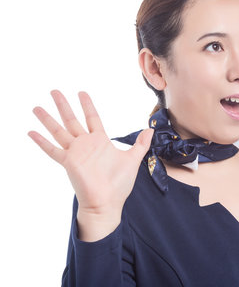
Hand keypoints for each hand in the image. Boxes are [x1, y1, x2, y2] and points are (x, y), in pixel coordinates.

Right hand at [28, 90, 152, 239]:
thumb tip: (150, 130)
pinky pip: (52, 150)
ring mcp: (76, 153)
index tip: (81, 92)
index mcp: (100, 142)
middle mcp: (86, 145)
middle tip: (54, 91)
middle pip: (72, 120)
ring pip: (59, 131)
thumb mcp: (133, 159)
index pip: (92, 118)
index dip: (87, 105)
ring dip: (48, 119)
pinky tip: (31, 132)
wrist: (108, 203)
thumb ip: (141, 144)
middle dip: (63, 105)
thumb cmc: (119, 184)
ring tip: (37, 107)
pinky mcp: (69, 163)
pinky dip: (41, 142)